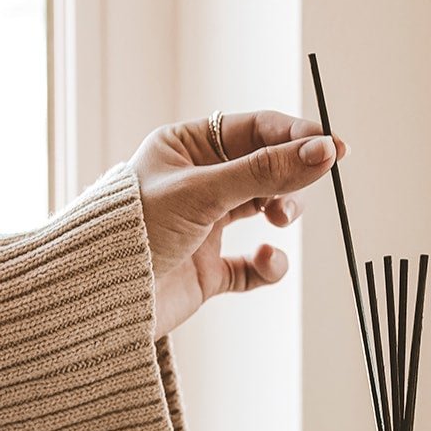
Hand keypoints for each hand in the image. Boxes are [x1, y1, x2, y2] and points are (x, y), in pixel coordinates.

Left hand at [129, 111, 346, 337]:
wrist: (96, 301)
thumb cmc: (134, 230)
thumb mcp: (204, 191)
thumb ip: (267, 171)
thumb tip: (325, 151)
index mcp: (185, 148)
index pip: (253, 129)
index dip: (296, 135)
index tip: (335, 147)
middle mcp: (196, 183)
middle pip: (264, 166)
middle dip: (290, 174)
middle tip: (315, 180)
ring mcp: (204, 226)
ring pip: (264, 209)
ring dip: (282, 211)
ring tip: (280, 218)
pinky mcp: (208, 270)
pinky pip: (254, 265)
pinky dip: (268, 264)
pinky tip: (266, 260)